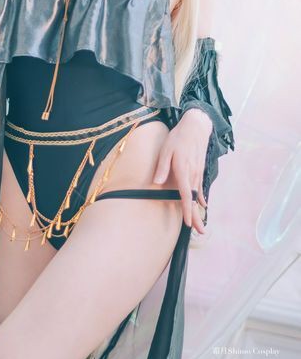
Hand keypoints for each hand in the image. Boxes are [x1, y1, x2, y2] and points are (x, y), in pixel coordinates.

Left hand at [153, 108, 211, 233]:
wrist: (196, 126)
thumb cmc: (178, 137)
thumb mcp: (166, 149)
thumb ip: (162, 167)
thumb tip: (157, 182)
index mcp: (183, 170)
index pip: (185, 194)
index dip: (186, 209)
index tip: (187, 223)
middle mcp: (192, 174)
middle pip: (194, 199)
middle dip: (196, 216)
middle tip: (200, 232)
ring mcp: (197, 172)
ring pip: (197, 195)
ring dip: (198, 210)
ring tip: (200, 224)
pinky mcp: (199, 169)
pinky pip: (200, 186)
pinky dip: (201, 197)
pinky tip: (202, 204)